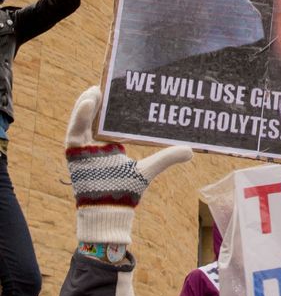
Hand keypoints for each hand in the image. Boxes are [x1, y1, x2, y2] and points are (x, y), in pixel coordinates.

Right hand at [66, 86, 191, 244]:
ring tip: (96, 88)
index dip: (109, 104)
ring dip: (87, 103)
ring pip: (81, 120)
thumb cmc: (125, 192)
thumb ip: (167, 157)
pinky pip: (74, 132)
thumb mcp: (148, 170)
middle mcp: (93, 145)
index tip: (117, 88)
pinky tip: (89, 101)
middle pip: (93, 117)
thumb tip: (191, 150)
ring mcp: (82, 150)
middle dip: (98, 99)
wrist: (111, 213)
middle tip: (106, 82)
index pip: (107, 119)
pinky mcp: (74, 155)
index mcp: (108, 145)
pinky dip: (79, 116)